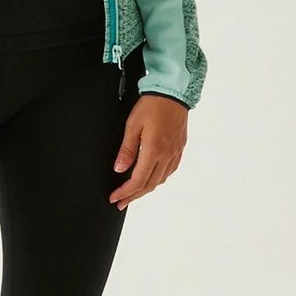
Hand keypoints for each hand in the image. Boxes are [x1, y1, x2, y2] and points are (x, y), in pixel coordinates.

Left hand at [109, 93, 187, 208]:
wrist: (173, 92)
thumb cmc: (152, 105)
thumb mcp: (133, 125)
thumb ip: (127, 150)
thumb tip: (119, 169)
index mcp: (154, 150)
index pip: (138, 181)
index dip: (125, 192)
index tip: (115, 198)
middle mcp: (166, 155)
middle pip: (150, 185)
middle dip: (133, 196)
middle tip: (121, 202)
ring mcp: (175, 152)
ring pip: (161, 180)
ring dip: (146, 189)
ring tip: (133, 193)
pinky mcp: (179, 148)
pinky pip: (170, 170)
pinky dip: (159, 178)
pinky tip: (152, 178)